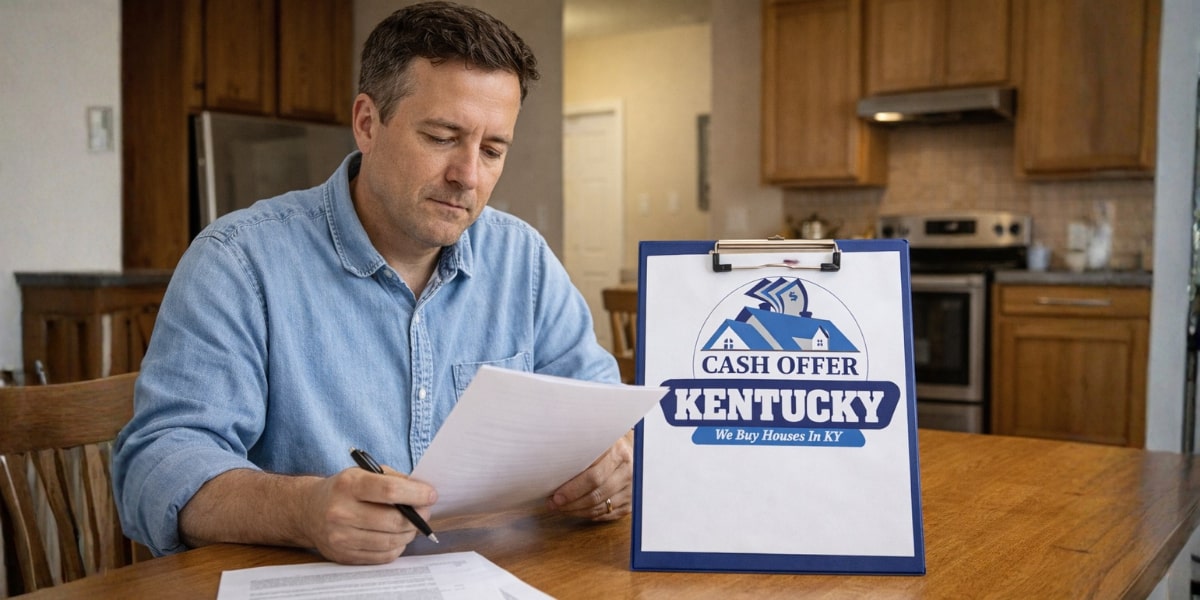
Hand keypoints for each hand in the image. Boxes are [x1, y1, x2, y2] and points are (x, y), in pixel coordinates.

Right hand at [302, 466, 436, 563]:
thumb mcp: (364, 473)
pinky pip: (382, 557)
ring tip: (412, 524)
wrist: (308, 510)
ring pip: (390, 542)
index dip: (416, 494)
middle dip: (417, 517)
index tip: (431, 495)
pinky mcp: (343, 555)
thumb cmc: (344, 489)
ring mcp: (340, 537)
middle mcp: (341, 512)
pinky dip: (396, 547)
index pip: (390, 491)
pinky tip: (397, 537)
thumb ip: (395, 479)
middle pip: (393, 520)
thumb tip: (424, 493)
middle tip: (425, 512)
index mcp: (349, 485)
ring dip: (409, 534)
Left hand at [546, 431, 632, 520]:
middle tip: (552, 504)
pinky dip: (587, 515)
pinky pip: (605, 515)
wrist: (628, 452)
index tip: (555, 495)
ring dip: (576, 511)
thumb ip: (580, 452)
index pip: (594, 477)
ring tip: (559, 508)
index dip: (573, 489)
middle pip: (596, 495)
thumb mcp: (596, 441)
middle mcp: (628, 472)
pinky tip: (574, 511)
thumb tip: (552, 469)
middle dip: (571, 503)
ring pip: (599, 508)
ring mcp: (631, 490)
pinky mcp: (630, 504)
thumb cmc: (605, 446)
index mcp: (619, 453)